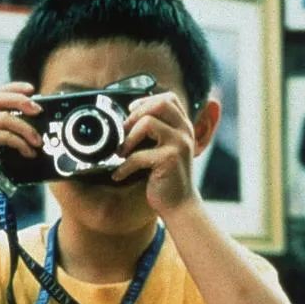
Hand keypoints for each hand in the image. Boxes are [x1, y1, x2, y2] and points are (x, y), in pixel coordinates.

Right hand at [0, 81, 41, 188]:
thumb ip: (4, 133)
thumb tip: (31, 125)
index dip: (13, 88)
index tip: (31, 89)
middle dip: (20, 101)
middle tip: (38, 110)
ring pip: (4, 117)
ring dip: (26, 129)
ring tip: (37, 142)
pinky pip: (3, 135)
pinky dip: (19, 142)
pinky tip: (27, 152)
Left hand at [111, 91, 199, 213]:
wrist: (180, 205)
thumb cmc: (167, 177)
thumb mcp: (165, 149)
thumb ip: (156, 133)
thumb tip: (127, 120)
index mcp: (183, 126)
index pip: (168, 98)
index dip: (146, 102)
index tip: (131, 114)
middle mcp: (185, 132)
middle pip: (159, 104)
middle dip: (135, 115)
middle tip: (124, 134)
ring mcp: (179, 145)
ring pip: (147, 123)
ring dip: (128, 138)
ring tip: (121, 153)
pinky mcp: (170, 160)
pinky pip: (139, 155)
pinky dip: (124, 167)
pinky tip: (119, 175)